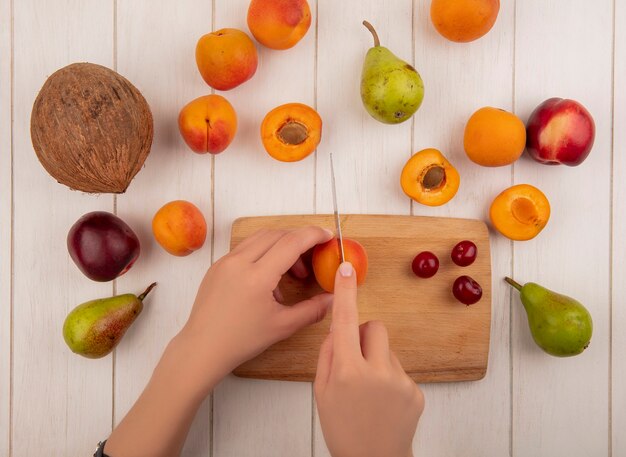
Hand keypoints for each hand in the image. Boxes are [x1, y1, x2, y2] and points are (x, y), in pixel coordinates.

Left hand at [181, 226, 334, 387]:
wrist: (202, 348)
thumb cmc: (241, 340)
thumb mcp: (282, 327)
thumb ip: (312, 310)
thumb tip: (334, 298)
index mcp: (257, 277)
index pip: (291, 242)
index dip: (313, 235)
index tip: (328, 236)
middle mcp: (239, 262)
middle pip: (277, 234)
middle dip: (299, 240)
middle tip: (313, 256)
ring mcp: (225, 261)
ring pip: (260, 238)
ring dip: (281, 245)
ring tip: (292, 273)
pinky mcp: (217, 265)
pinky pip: (246, 249)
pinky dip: (264, 253)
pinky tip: (270, 280)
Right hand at [314, 262, 424, 456]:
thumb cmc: (343, 430)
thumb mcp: (321, 392)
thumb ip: (327, 355)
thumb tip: (338, 330)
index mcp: (347, 372)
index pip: (345, 321)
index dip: (345, 292)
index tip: (347, 270)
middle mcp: (377, 372)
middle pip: (374, 327)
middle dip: (363, 334)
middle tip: (355, 358)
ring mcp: (400, 382)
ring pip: (387, 349)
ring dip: (377, 359)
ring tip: (370, 390)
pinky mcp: (416, 391)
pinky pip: (400, 368)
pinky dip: (390, 378)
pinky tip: (384, 401)